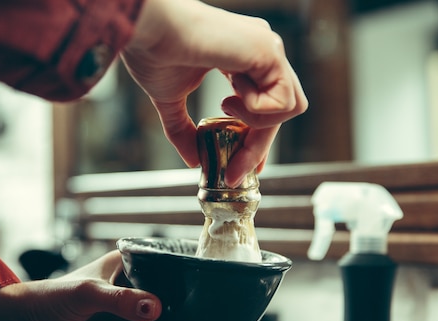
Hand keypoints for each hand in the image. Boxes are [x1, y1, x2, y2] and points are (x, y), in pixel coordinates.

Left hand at [0, 250, 244, 320]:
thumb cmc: (43, 298)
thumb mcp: (82, 292)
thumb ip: (119, 300)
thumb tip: (155, 309)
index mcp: (128, 265)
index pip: (171, 265)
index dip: (199, 274)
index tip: (227, 281)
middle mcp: (135, 291)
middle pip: (180, 300)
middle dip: (208, 311)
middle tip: (239, 319)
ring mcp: (131, 319)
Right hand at [122, 0, 307, 186]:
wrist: (148, 30)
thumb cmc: (155, 52)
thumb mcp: (171, 101)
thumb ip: (184, 130)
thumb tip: (193, 160)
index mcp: (243, 59)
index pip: (266, 105)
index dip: (257, 139)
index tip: (241, 167)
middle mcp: (261, 52)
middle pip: (280, 112)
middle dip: (257, 147)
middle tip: (235, 172)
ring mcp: (268, 49)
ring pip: (290, 108)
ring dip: (257, 124)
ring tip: (226, 111)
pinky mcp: (269, 51)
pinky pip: (283, 101)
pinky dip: (257, 111)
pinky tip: (229, 97)